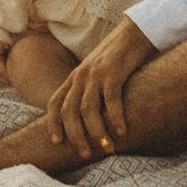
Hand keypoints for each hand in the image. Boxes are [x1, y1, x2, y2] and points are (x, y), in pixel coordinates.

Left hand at [47, 20, 153, 159]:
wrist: (133, 32)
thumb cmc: (116, 60)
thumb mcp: (95, 75)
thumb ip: (88, 93)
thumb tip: (87, 121)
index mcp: (74, 78)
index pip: (55, 103)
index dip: (53, 124)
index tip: (57, 142)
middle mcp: (81, 76)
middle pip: (69, 111)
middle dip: (76, 136)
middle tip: (86, 154)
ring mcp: (96, 73)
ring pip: (88, 109)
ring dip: (96, 132)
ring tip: (107, 148)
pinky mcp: (114, 71)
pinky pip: (111, 99)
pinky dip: (115, 117)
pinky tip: (122, 131)